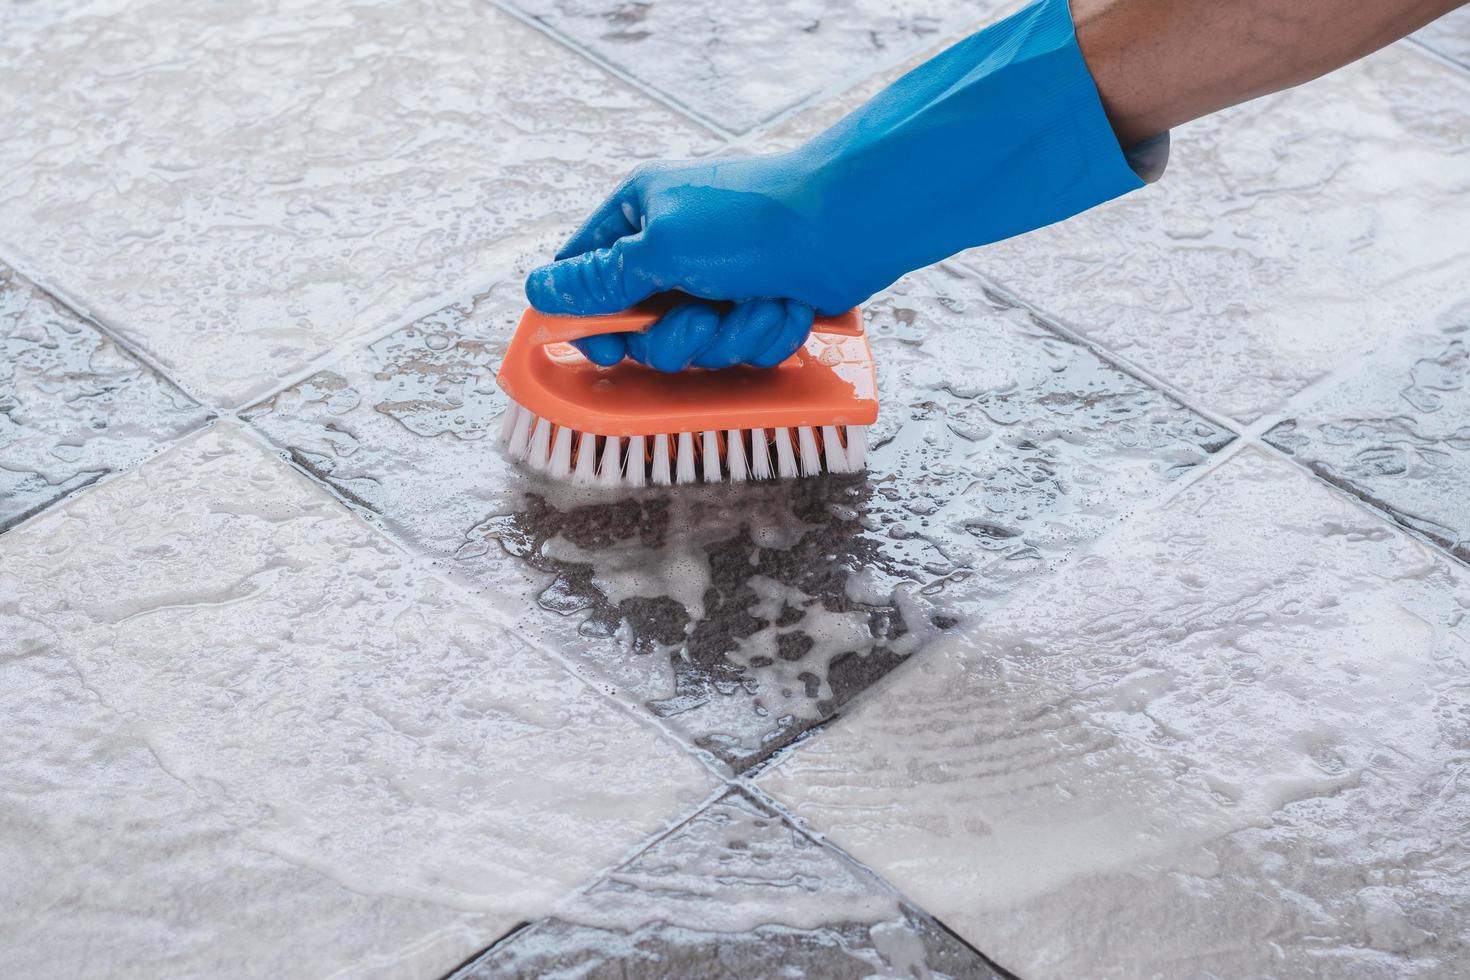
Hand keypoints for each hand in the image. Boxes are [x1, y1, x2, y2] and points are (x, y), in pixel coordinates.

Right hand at [524, 153, 834, 370]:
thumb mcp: (661, 249)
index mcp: (638, 214)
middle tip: (701, 320)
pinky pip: (741, 348)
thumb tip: (541, 291)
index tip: (610, 349)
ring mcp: (716, 278)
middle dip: (676, 338)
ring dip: (729, 337)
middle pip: (640, 328)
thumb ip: (600, 280)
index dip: (590, 322)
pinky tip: (786, 306)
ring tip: (758, 303)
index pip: (583, 276)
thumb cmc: (755, 220)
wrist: (851, 224)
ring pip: (694, 347)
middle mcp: (672, 246)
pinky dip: (765, 334)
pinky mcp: (756, 304)